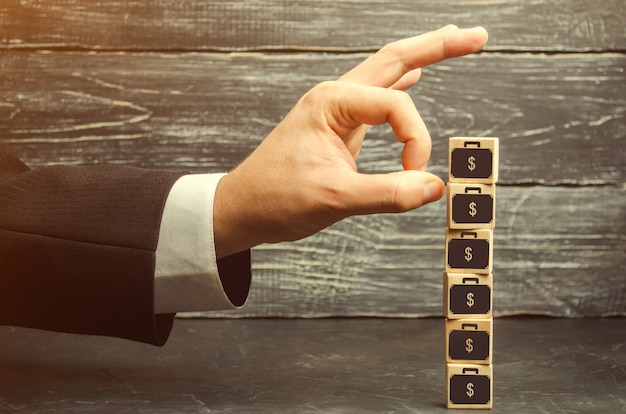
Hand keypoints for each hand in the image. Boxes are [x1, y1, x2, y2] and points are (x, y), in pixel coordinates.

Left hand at [214, 25, 488, 257]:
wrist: (242, 208)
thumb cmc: (275, 198)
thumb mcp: (335, 199)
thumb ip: (388, 193)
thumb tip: (433, 187)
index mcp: (332, 103)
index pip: (395, 106)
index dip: (416, 139)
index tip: (415, 174)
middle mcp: (334, 98)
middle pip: (394, 59)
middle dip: (436, 46)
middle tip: (475, 37)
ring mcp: (335, 111)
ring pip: (386, 74)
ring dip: (421, 58)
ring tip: (453, 43)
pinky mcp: (337, 128)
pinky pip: (376, 99)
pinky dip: (401, 86)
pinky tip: (414, 79)